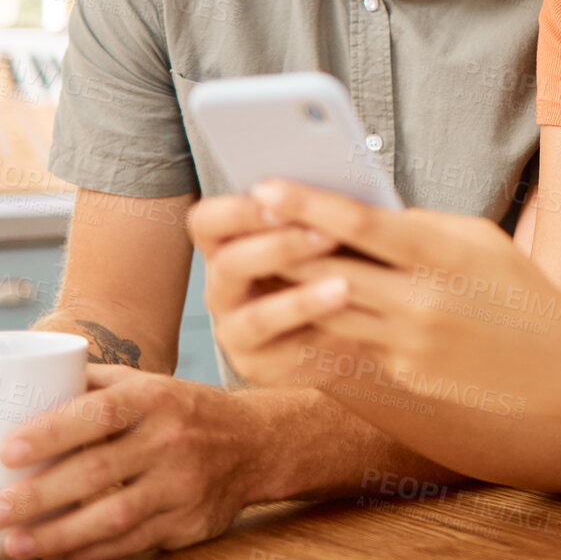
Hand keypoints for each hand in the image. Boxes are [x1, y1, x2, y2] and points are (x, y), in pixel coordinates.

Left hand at [0, 366, 267, 559]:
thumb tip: (22, 385)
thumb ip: (91, 384)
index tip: (5, 450)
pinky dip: (88, 553)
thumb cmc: (183, 410)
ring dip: (58, 534)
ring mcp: (182, 485)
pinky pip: (131, 544)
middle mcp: (170, 439)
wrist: (255, 442)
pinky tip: (53, 554)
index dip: (52, 432)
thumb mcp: (146, 383)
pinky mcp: (187, 523)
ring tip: (13, 543)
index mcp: (155, 398)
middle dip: (38, 495)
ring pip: (113, 517)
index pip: (99, 413)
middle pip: (97, 472)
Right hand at [187, 193, 354, 387]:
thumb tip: (336, 191)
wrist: (348, 324)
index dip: (238, 210)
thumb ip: (314, 215)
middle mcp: (221, 288)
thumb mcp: (320, 234)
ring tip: (346, 286)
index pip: (207, 221)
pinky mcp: (258, 368)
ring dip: (302, 300)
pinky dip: (321, 339)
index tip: (278, 195)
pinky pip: (286, 356)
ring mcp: (234, 332)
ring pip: (257, 318)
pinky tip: (353, 328)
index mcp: (225, 245)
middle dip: (279, 248)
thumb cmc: (331, 261)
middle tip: (328, 235)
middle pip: (229, 266)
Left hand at [222, 181, 560, 418]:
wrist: (560, 361)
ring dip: (289, 288)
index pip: (363, 224)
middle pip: (332, 270)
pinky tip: (289, 310)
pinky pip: (351, 346)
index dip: (309, 203)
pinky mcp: (408, 376)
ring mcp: (413, 344)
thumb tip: (360, 212)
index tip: (265, 186)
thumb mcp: (475, 239)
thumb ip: (418, 226)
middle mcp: (424, 300)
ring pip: (330, 311)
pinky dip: (319, 325)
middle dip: (281, 246)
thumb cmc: (516, 285)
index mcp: (443, 253)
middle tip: (238, 223)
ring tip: (253, 263)